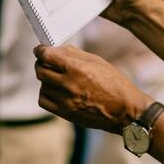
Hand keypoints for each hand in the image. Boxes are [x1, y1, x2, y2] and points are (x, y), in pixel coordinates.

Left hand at [34, 44, 150, 132]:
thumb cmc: (114, 83)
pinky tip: (55, 90)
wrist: (124, 110)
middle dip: (41, 63)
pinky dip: (45, 93)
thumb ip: (74, 54)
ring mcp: (66, 100)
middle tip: (46, 62)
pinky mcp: (65, 113)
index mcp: (77, 68)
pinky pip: (43, 100)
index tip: (40, 50)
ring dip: (45, 79)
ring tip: (56, 77)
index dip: (40, 50)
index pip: (47, 56)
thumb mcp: (97, 61)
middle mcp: (69, 84)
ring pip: (42, 85)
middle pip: (40, 70)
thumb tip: (56, 50)